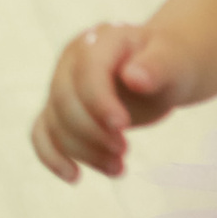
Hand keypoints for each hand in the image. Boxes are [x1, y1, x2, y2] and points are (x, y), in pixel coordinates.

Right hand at [31, 21, 193, 181]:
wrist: (162, 69)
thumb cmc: (170, 62)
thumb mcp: (174, 61)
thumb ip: (157, 66)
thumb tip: (134, 78)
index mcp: (100, 40)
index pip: (88, 70)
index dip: (99, 101)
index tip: (123, 127)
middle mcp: (72, 60)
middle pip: (65, 100)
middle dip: (92, 132)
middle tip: (125, 150)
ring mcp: (62, 84)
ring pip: (55, 122)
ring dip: (83, 151)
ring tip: (119, 168)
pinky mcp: (59, 109)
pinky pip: (42, 133)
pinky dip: (52, 156)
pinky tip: (74, 177)